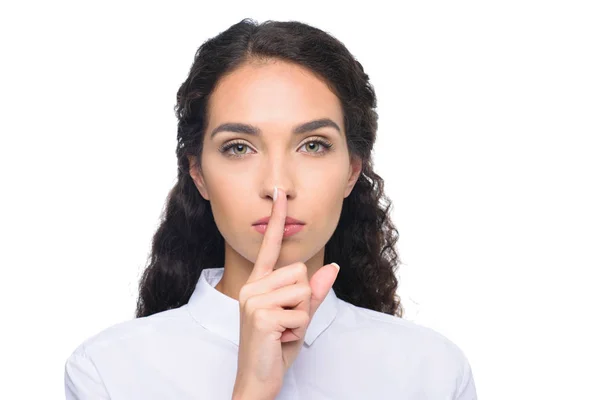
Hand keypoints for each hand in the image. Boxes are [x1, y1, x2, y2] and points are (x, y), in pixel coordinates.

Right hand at [232, 187, 339, 399]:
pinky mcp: (261, 316)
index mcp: (258, 284)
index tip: (280, 195)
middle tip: (286, 322)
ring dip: (302, 316)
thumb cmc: (276, 347)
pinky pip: (301, 312)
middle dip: (303, 299)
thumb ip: (313, 291)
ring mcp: (253, 300)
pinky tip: (280, 339)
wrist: (258, 379)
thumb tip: (332, 266)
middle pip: (300, 271)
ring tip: (283, 331)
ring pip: (303, 290)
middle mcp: (252, 287)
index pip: (269, 247)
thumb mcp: (299, 316)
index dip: (277, 220)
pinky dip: (298, 329)